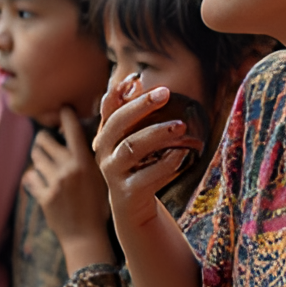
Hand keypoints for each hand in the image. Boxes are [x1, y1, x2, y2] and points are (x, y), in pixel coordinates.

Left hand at [24, 109, 110, 249]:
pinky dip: (32, 178)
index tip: (62, 108)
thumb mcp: (102, 176)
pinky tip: (38, 181)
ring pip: (35, 158)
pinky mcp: (43, 197)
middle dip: (44, 139)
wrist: (87, 237)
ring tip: (45, 162)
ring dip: (38, 157)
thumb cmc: (98, 205)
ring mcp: (54, 183)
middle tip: (48, 142)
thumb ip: (92, 156)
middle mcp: (68, 168)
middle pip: (43, 140)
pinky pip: (30, 178)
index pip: (71, 128)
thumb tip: (83, 133)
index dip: (65, 114)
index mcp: (85, 160)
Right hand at [95, 77, 204, 231]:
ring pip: (132, 147)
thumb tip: (137, 81)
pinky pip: (148, 174)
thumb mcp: (133, 138)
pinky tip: (182, 152)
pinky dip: (167, 162)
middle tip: (165, 92)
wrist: (133, 208)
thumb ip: (135, 114)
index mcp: (105, 134)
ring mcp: (113, 172)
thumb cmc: (138, 165)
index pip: (107, 108)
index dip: (118, 92)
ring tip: (181, 126)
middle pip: (118, 123)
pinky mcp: (128, 192)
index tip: (137, 77)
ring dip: (157, 133)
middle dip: (141, 105)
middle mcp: (103, 151)